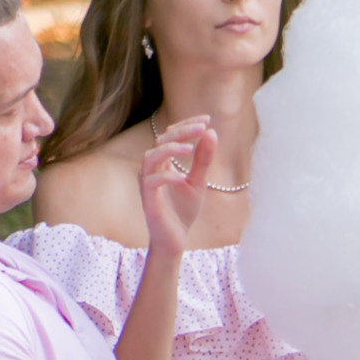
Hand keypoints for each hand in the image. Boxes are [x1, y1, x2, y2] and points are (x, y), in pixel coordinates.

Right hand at [139, 112, 215, 255]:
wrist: (175, 239)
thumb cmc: (183, 210)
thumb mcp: (199, 182)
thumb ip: (203, 160)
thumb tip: (212, 132)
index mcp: (164, 162)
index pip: (171, 135)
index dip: (187, 124)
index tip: (207, 120)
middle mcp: (153, 169)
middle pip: (160, 140)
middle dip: (181, 131)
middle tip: (202, 128)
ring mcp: (148, 184)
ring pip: (150, 156)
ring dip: (170, 149)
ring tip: (190, 148)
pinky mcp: (148, 200)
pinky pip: (151, 182)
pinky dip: (166, 177)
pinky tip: (183, 177)